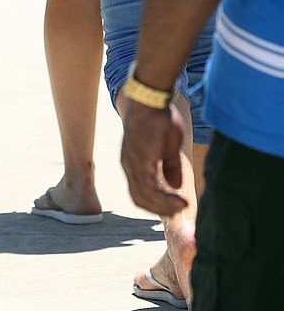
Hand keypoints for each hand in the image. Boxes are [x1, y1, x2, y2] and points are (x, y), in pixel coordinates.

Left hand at [120, 98, 187, 216]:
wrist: (151, 98)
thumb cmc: (160, 117)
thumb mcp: (169, 145)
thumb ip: (170, 166)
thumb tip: (175, 186)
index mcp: (134, 162)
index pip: (140, 193)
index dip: (156, 204)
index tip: (176, 206)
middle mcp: (129, 165)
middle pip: (139, 199)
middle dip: (159, 209)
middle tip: (179, 212)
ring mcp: (131, 163)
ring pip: (143, 196)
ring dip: (163, 206)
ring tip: (182, 207)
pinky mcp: (138, 160)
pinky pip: (148, 187)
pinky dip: (163, 198)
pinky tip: (179, 200)